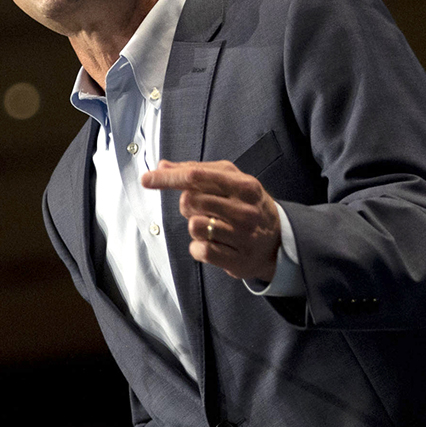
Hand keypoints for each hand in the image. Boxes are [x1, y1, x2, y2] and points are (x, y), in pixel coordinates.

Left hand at [141, 159, 281, 281]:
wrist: (278, 240)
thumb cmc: (246, 203)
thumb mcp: (230, 180)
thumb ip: (196, 170)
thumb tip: (162, 166)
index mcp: (245, 185)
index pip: (197, 176)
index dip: (168, 178)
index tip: (147, 179)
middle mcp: (246, 210)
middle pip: (191, 201)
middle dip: (187, 204)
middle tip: (202, 208)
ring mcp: (243, 237)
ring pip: (194, 226)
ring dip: (195, 226)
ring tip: (212, 226)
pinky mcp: (238, 261)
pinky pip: (200, 251)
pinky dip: (198, 247)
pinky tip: (213, 243)